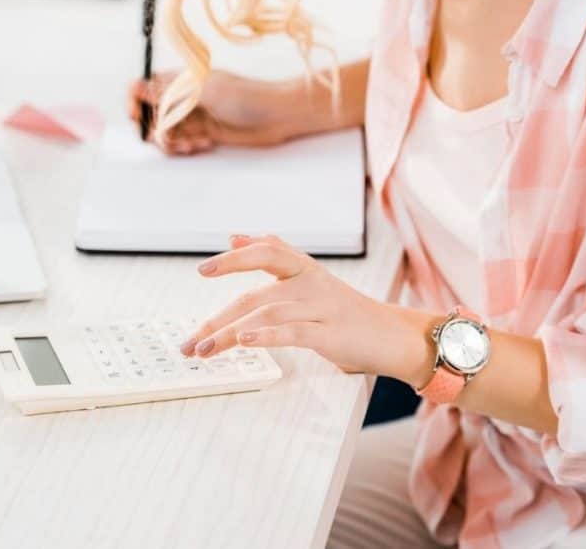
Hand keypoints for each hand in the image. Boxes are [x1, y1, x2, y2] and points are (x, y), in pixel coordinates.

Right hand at [127, 70, 308, 154]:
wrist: (278, 115)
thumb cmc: (246, 96)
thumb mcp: (204, 92)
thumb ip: (168, 92)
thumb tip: (138, 87)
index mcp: (182, 80)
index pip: (146, 86)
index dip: (136, 102)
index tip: (137, 117)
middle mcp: (185, 97)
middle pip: (152, 113)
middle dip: (155, 128)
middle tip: (166, 138)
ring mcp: (195, 115)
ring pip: (166, 131)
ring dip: (172, 142)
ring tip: (190, 144)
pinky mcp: (205, 133)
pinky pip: (182, 142)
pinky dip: (186, 147)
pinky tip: (203, 145)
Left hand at [181, 234, 433, 382]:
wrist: (394, 337)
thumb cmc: (345, 310)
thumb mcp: (309, 277)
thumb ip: (275, 255)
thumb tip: (235, 235)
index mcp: (303, 268)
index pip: (265, 251)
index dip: (234, 259)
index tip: (204, 270)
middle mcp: (310, 283)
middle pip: (254, 294)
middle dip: (217, 318)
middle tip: (191, 338)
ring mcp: (320, 308)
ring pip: (266, 315)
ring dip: (229, 335)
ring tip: (204, 350)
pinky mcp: (330, 334)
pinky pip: (292, 332)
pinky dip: (265, 336)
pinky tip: (245, 342)